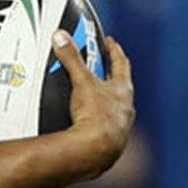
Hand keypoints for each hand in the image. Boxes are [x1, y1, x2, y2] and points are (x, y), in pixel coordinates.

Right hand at [58, 31, 135, 177]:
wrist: (97, 150)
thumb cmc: (97, 116)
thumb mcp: (81, 81)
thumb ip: (71, 58)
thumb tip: (61, 37)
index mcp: (123, 89)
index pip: (121, 63)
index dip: (113, 50)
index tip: (109, 42)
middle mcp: (125, 106)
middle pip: (117, 83)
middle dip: (106, 73)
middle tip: (94, 64)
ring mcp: (119, 123)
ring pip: (111, 104)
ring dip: (101, 96)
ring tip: (85, 93)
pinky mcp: (109, 137)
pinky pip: (102, 121)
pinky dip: (94, 115)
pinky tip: (83, 118)